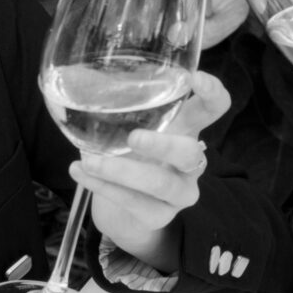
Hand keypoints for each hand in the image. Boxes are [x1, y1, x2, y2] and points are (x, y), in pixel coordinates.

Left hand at [80, 72, 229, 267]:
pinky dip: (103, 186)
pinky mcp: (159, 216)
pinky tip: (80, 172)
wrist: (125, 213)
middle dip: (163, 145)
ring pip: (161, 184)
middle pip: (190, 153)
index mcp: (187, 130)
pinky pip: (134, 203)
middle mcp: (190, 162)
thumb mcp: (130, 127)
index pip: (214, 108)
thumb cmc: (130, 157)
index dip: (213, 94)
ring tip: (90, 160)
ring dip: (123, 172)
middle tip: (133, 138)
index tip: (195, 78)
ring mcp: (178, 192)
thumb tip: (78, 76)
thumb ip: (119, 105)